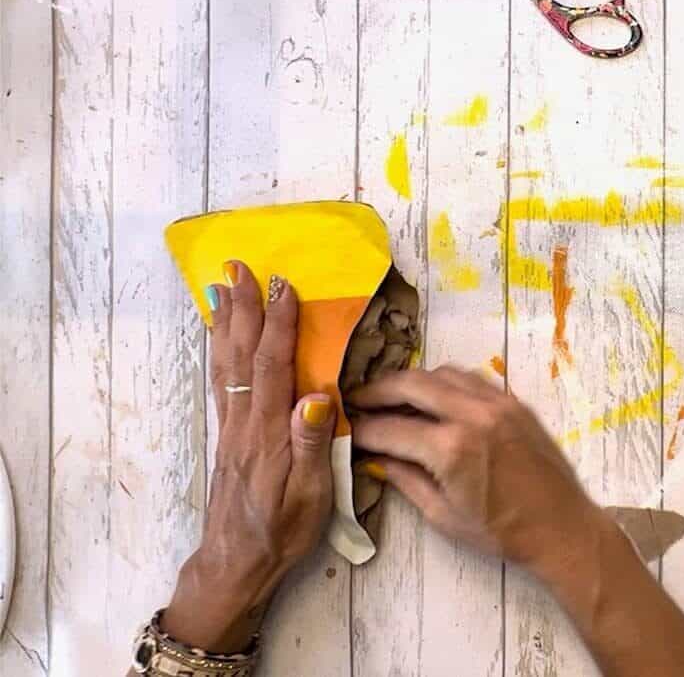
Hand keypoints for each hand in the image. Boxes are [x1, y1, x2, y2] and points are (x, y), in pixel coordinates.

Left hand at [162, 261, 336, 652]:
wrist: (236, 563)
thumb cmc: (281, 532)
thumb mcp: (309, 496)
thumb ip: (310, 444)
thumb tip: (316, 395)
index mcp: (269, 432)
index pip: (273, 367)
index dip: (279, 324)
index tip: (284, 285)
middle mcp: (245, 422)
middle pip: (242, 354)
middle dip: (244, 309)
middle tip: (240, 267)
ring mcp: (232, 427)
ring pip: (226, 364)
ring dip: (226, 322)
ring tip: (223, 288)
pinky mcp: (228, 436)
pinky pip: (222, 381)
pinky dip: (220, 350)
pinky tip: (222, 337)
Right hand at [351, 368, 683, 676]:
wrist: (561, 526)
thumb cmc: (501, 532)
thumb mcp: (443, 515)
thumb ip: (405, 479)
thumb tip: (375, 457)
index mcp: (451, 448)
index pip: (390, 428)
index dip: (362, 430)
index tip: (345, 429)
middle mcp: (472, 415)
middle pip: (410, 384)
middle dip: (377, 390)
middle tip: (356, 400)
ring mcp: (497, 403)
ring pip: (441, 373)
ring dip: (411, 381)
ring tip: (391, 396)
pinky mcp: (514, 402)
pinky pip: (470, 378)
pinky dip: (444, 382)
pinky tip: (432, 396)